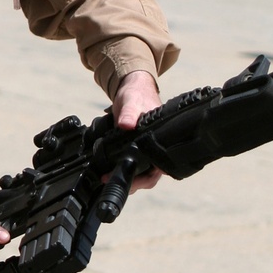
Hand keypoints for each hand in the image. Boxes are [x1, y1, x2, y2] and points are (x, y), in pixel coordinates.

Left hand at [111, 70, 161, 191]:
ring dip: (129, 179)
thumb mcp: (132, 102)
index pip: (160, 168)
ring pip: (143, 173)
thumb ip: (129, 113)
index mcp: (163, 141)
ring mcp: (149, 151)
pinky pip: (135, 164)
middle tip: (110, 181)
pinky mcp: (138, 150)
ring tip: (108, 178)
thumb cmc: (136, 95)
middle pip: (150, 176)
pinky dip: (124, 169)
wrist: (132, 89)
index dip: (144, 178)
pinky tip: (111, 171)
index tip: (128, 181)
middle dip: (133, 183)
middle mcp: (158, 149)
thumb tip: (126, 124)